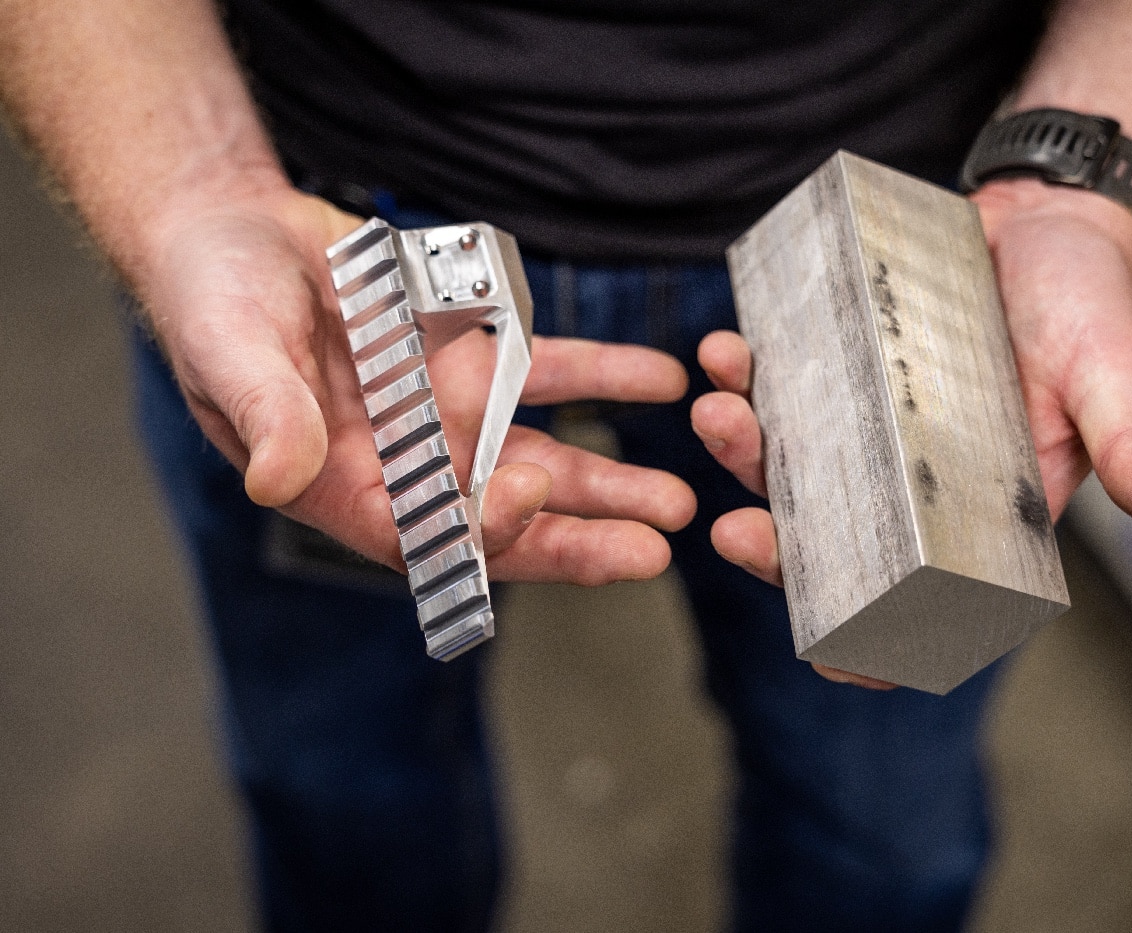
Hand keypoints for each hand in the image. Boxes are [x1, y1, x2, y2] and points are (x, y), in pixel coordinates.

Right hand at [138, 186, 695, 583]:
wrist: (239, 235)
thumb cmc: (214, 302)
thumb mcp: (231, 353)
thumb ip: (267, 415)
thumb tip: (279, 480)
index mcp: (347, 487)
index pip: (426, 533)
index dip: (482, 527)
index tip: (530, 493)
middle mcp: (411, 467)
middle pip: (505, 519)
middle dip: (578, 539)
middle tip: (653, 549)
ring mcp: (450, 419)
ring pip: (542, 457)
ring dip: (609, 479)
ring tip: (676, 499)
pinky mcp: (475, 363)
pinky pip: (551, 375)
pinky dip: (606, 376)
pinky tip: (662, 381)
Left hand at [691, 178, 1131, 687]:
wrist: (1050, 218)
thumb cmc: (1088, 303)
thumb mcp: (1114, 376)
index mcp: (977, 513)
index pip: (915, 601)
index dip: (868, 644)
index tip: (818, 654)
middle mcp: (911, 480)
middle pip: (827, 541)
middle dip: (773, 547)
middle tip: (735, 527)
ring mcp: (866, 424)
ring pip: (786, 465)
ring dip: (741, 451)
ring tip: (720, 408)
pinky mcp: (838, 366)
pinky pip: (777, 389)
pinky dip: (745, 376)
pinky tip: (728, 351)